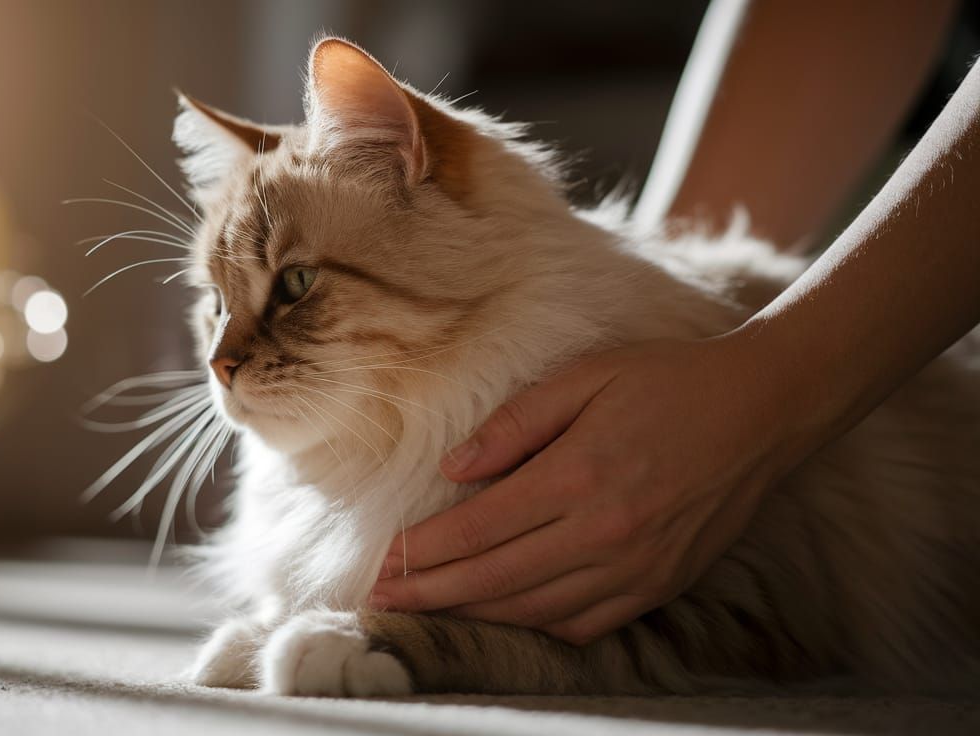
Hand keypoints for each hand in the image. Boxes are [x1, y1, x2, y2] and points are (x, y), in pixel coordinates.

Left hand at [368, 335, 814, 644]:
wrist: (764, 410)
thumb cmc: (668, 381)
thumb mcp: (586, 376)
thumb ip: (515, 423)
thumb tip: (454, 467)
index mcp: (580, 475)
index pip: (478, 529)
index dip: (422, 552)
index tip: (380, 563)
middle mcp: (605, 532)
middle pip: (494, 579)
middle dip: (429, 593)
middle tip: (379, 599)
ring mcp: (636, 567)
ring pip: (534, 609)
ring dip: (473, 614)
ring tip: (426, 609)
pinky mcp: (660, 585)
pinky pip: (584, 623)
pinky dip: (535, 624)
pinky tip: (504, 613)